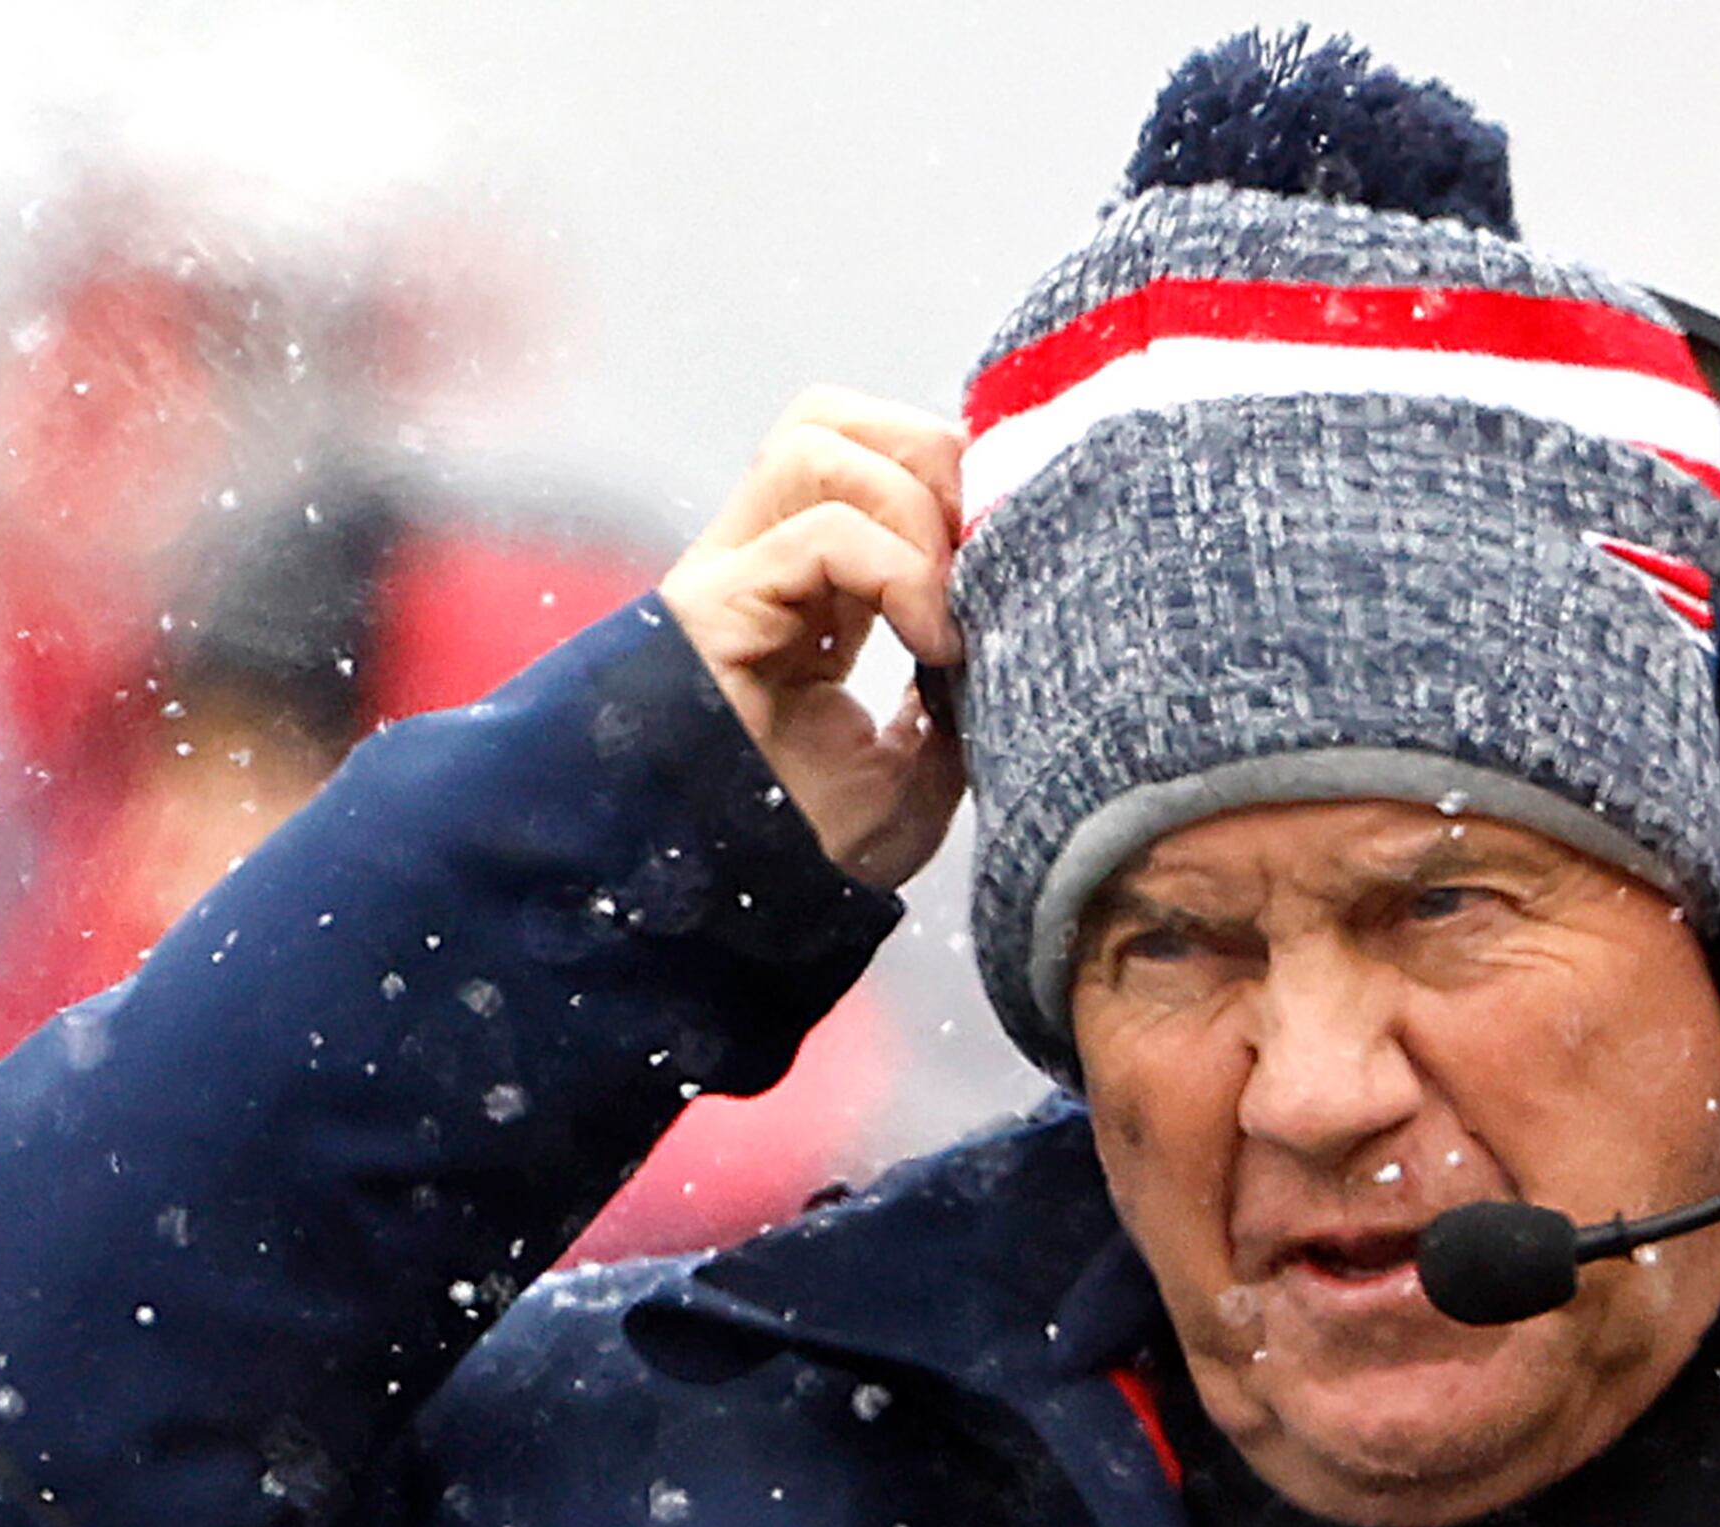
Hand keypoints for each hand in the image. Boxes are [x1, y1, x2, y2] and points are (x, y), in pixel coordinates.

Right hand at [657, 388, 969, 889]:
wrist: (737, 914)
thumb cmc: (813, 850)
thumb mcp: (920, 767)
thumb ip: (956, 693)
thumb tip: (1003, 631)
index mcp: (807, 587)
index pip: (868, 457)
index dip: (946, 473)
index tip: (1010, 549)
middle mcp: (756, 564)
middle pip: (832, 420)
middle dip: (928, 456)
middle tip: (985, 551)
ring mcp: (727, 580)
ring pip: (815, 445)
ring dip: (913, 506)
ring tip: (953, 603)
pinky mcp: (708, 612)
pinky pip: (816, 534)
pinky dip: (898, 572)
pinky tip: (934, 645)